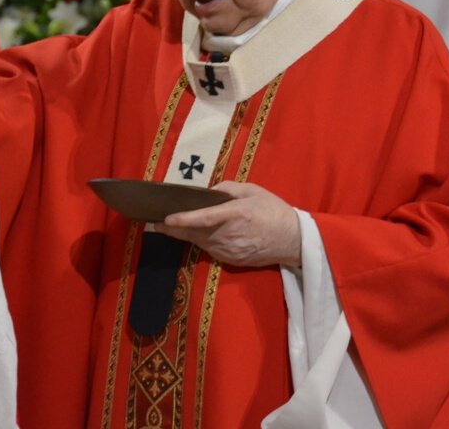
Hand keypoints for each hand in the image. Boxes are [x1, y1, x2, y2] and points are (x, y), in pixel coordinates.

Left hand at [153, 181, 301, 266]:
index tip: (164, 219)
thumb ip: (229, 188)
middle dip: (173, 228)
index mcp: (234, 215)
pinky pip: (209, 249)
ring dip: (185, 234)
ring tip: (170, 225)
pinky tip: (194, 233)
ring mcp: (229, 251)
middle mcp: (228, 235)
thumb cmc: (274, 211)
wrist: (293, 241)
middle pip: (194, 233)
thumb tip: (209, 192)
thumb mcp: (253, 191)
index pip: (202, 218)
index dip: (182, 219)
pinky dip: (200, 241)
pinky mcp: (231, 260)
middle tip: (154, 222)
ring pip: (199, 242)